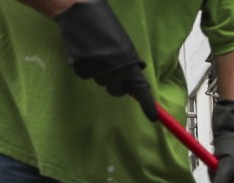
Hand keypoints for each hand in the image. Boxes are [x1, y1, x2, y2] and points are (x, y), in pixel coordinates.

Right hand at [55, 0, 156, 120]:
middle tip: (112, 67)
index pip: (141, 89)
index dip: (148, 105)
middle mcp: (114, 70)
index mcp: (129, 63)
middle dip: (117, 85)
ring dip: (100, 73)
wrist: (80, 12)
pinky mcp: (79, 67)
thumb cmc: (106, 28)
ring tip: (97, 53)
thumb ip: (130, 66)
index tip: (154, 118)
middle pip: (117, 91)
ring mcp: (95, 70)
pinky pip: (85, 76)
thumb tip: (134, 86)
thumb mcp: (125, 46)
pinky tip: (85, 52)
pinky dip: (86, 68)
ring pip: (101, 83)